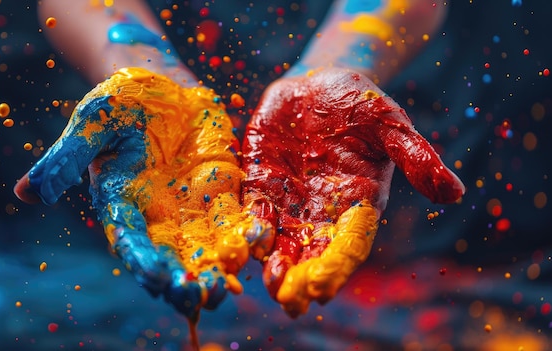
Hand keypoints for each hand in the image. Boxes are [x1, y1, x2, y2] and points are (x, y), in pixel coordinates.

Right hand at [14, 67, 271, 321]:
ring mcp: (193, 206)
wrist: (160, 84)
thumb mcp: (90, 125)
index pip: (133, 243)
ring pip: (207, 247)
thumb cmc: (119, 102)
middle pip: (173, 258)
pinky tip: (261, 242)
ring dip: (219, 268)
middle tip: (202, 299)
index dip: (145, 263)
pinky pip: (237, 217)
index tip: (162, 279)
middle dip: (186, 280)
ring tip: (229, 286)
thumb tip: (25, 193)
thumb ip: (64, 160)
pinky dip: (249, 231)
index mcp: (124, 206)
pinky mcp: (222, 190)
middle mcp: (159, 215)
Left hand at [241, 68, 464, 316]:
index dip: (336, 266)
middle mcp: (321, 209)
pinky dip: (247, 227)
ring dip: (272, 260)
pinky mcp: (260, 182)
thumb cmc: (361, 103)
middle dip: (299, 276)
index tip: (322, 288)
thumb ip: (416, 157)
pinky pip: (252, 210)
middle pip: (310, 251)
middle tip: (289, 298)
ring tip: (268, 280)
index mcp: (357, 202)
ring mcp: (288, 198)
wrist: (320, 82)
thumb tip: (455, 193)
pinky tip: (240, 242)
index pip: (348, 243)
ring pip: (279, 238)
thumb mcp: (391, 124)